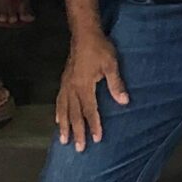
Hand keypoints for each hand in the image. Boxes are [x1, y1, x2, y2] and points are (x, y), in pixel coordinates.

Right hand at [54, 34, 127, 148]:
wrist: (84, 33)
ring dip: (64, 125)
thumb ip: (116, 84)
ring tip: (63, 140)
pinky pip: (59, 100)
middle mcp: (72, 88)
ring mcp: (66, 84)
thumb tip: (124, 102)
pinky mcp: (64, 80)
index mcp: (84, 85)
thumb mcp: (111, 64)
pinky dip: (58, 111)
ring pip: (64, 109)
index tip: (96, 139)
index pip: (89, 110)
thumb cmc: (100, 48)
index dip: (93, 125)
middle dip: (77, 131)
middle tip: (78, 148)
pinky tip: (57, 119)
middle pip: (74, 114)